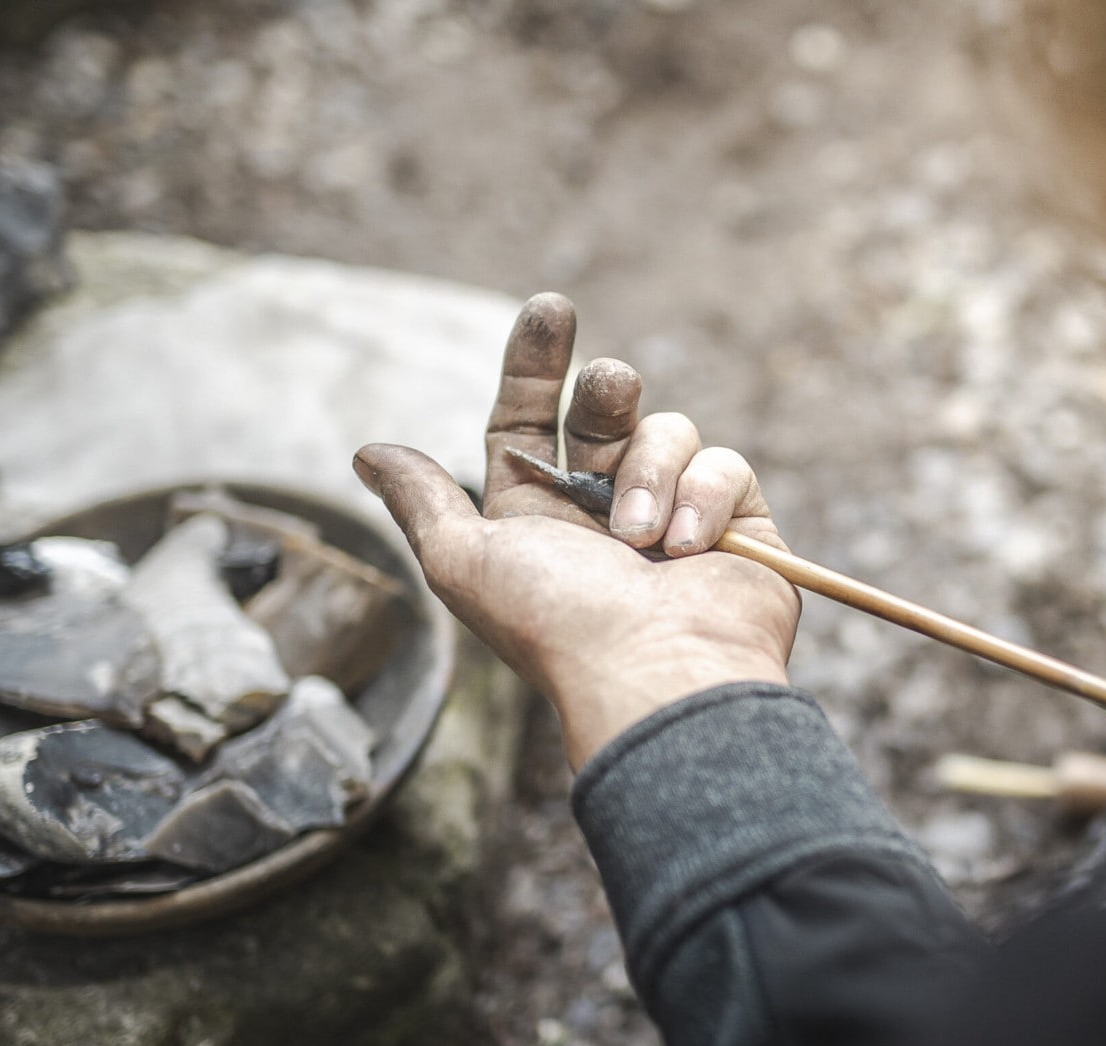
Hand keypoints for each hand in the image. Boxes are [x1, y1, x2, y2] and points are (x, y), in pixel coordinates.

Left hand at [354, 293, 800, 768]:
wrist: (657, 676)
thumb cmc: (556, 623)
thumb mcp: (464, 560)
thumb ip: (422, 501)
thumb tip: (365, 453)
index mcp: (538, 515)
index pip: (528, 418)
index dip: (534, 363)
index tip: (549, 309)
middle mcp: (606, 509)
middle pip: (606, 408)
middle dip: (607, 389)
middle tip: (609, 387)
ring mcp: (677, 515)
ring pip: (668, 431)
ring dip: (650, 472)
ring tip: (640, 538)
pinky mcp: (740, 527)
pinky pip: (724, 466)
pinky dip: (703, 499)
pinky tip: (687, 549)